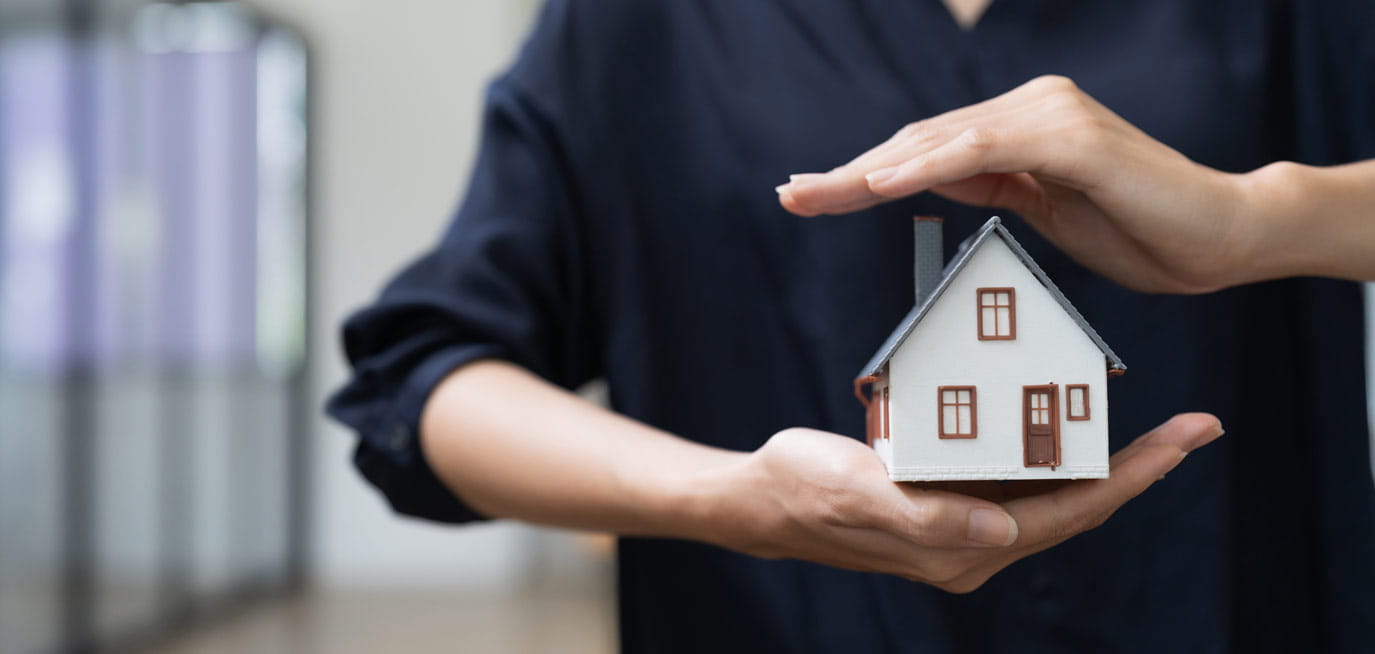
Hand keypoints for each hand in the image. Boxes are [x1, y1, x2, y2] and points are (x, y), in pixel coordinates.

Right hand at [707, 413, 1222, 592]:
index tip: (1182, 440)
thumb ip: (928, 517)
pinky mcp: (948, 501)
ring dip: (1103, 459)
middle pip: (1077, 506)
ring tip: (1152, 423)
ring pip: (1052, 492)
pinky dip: (1050, 448)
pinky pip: (1016, 477)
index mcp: (962, 551)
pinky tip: (1064, 418)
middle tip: (1194, 426)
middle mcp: (973, 546)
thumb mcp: (857, 493)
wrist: (760, 497)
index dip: (1131, 478)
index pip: (1068, 515)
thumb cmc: (801, 490)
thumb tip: (1004, 532)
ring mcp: (963, 526)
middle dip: (1139, 468)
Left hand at [775, 75, 1261, 293]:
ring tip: (815, 195)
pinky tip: (879, 184)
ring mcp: (1050, 116)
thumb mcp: (1046, 212)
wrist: (1222, 239)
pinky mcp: (1070, 138)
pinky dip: (926, 166)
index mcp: (1023, 128)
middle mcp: (1031, 108)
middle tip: (790, 194)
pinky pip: (982, 151)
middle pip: (920, 140)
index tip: (812, 195)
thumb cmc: (1141, 230)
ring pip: (940, 141)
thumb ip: (992, 186)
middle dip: (849, 172)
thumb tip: (929, 176)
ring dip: (870, 170)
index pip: (927, 150)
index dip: (866, 172)